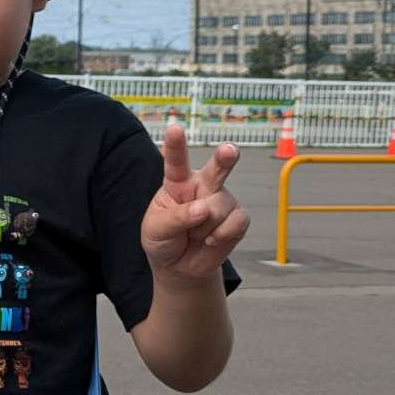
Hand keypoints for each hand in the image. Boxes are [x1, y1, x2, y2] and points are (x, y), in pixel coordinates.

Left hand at [141, 124, 246, 283]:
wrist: (180, 266)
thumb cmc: (163, 240)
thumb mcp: (157, 229)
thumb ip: (176, 218)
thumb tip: (203, 209)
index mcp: (177, 182)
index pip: (176, 162)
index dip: (176, 145)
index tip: (175, 128)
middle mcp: (202, 185)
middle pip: (216, 169)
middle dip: (224, 158)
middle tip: (229, 150)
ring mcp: (222, 199)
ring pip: (219, 207)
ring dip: (204, 228)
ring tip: (195, 234)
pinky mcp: (238, 217)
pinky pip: (235, 223)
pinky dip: (221, 236)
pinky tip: (211, 240)